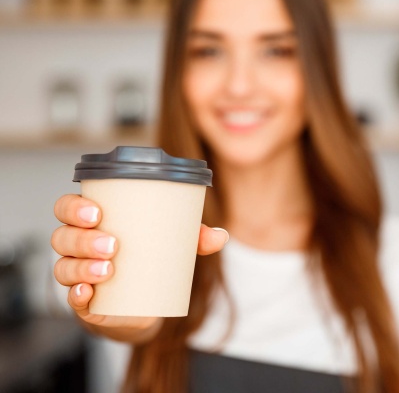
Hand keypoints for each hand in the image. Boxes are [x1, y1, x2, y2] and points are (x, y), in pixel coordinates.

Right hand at [52, 194, 228, 340]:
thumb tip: (220, 236)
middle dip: (82, 238)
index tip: (97, 212)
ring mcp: (78, 276)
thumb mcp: (170, 245)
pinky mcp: (84, 303)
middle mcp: (78, 247)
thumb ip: (194, 237)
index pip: (67, 208)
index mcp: (93, 224)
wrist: (144, 305)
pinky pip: (70, 298)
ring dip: (81, 267)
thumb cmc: (150, 262)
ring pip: (63, 267)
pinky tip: (88, 293)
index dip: (73, 207)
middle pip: (62, 236)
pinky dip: (76, 296)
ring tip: (108, 268)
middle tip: (113, 244)